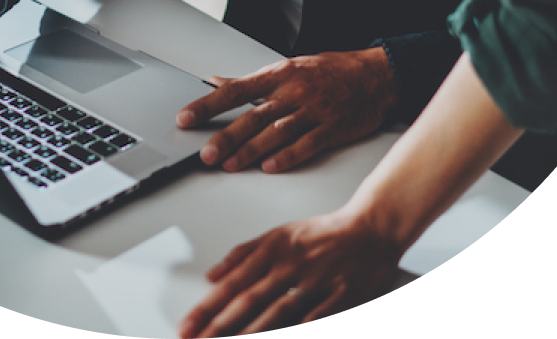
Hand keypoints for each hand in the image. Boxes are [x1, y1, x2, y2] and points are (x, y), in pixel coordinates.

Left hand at [177, 49, 397, 173]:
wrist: (376, 76)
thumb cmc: (330, 71)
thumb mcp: (288, 68)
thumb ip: (251, 81)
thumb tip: (215, 82)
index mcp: (279, 75)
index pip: (235, 91)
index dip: (208, 104)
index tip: (186, 117)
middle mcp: (293, 92)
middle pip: (253, 116)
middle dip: (227, 136)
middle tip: (205, 153)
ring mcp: (313, 111)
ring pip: (276, 133)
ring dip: (251, 151)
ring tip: (230, 165)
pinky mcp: (332, 129)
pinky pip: (306, 145)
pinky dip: (287, 157)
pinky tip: (270, 167)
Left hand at [177, 207, 403, 336]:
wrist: (369, 228)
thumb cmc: (322, 234)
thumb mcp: (278, 234)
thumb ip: (243, 253)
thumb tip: (211, 274)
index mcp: (272, 248)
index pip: (233, 281)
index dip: (208, 305)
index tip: (187, 325)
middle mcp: (289, 263)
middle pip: (249, 298)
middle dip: (219, 323)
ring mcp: (315, 280)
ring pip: (278, 310)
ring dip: (251, 332)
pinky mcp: (340, 294)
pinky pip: (316, 317)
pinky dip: (300, 328)